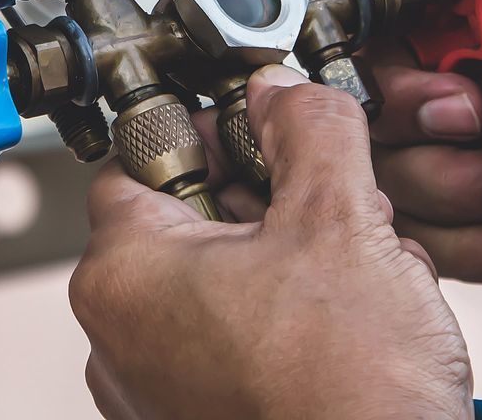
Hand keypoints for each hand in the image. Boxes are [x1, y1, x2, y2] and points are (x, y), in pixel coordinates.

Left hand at [70, 67, 473, 419]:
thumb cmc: (347, 393)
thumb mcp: (341, 219)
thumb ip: (309, 130)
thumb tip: (285, 93)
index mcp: (124, 274)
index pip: (141, 157)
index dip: (213, 130)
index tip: (266, 130)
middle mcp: (119, 341)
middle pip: (190, 221)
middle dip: (273, 201)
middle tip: (337, 203)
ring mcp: (156, 395)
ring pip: (226, 284)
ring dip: (295, 261)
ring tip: (361, 272)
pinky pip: (237, 345)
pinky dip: (290, 324)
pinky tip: (353, 326)